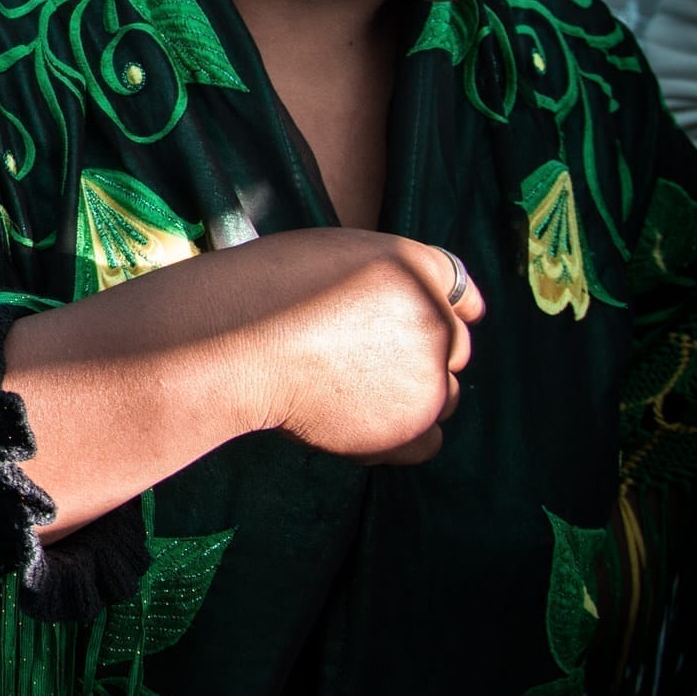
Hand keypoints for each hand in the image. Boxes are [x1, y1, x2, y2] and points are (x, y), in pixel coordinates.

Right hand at [234, 229, 481, 463]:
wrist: (238, 348)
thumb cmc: (260, 294)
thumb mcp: (326, 255)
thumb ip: (376, 278)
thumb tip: (388, 309)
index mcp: (413, 267)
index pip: (459, 291)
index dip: (454, 307)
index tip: (446, 320)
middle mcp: (434, 318)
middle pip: (456, 345)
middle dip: (424, 353)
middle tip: (368, 361)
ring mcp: (428, 376)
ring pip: (445, 395)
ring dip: (414, 396)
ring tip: (354, 394)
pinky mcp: (413, 426)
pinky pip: (429, 440)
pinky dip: (402, 438)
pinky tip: (362, 425)